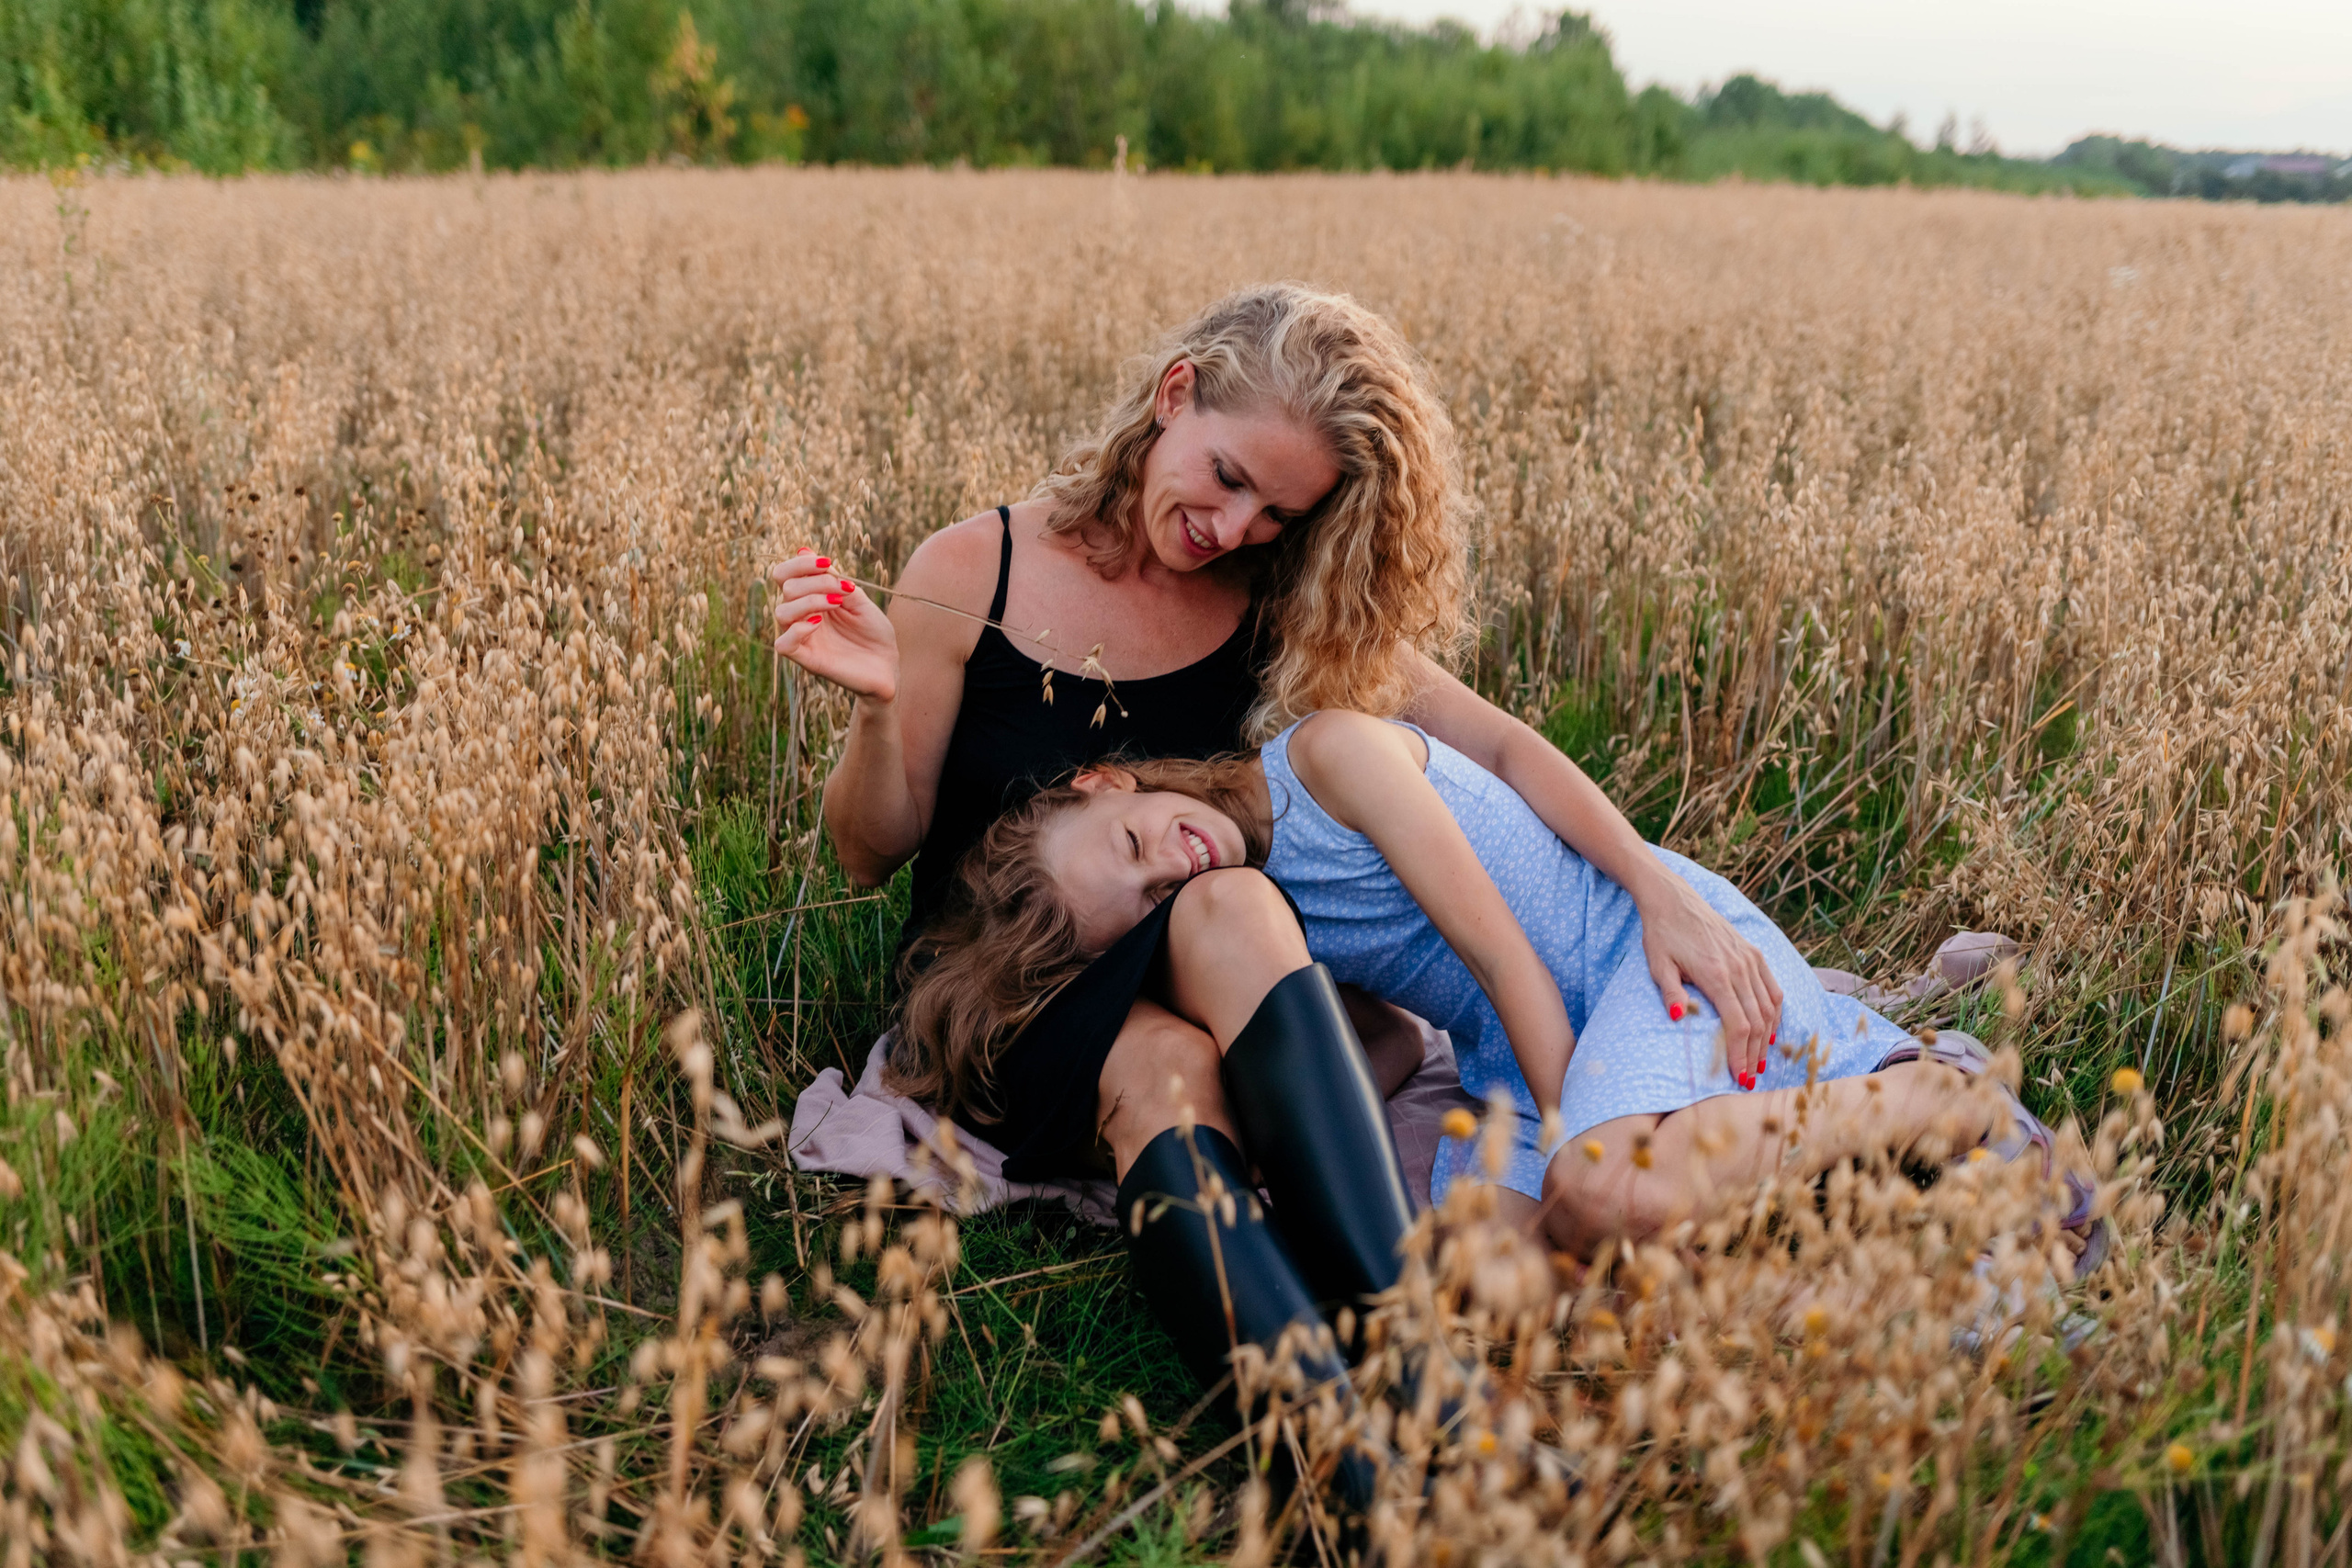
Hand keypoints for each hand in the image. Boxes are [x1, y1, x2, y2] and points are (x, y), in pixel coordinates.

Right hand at [766, 550, 898, 701]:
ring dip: (810, 600)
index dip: (800, 563)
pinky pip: (783, 645)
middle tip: (844, 589)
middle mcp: (802, 616)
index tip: (828, 563)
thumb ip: (832, 579)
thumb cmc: (874, 633)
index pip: (785, 575)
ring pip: (782, 611)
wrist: (889, 666)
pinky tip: (818, 624)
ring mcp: (803, 638)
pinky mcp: (807, 659)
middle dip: (816, 581)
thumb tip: (803, 550)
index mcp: (811, 599)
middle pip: (785, 587)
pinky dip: (797, 630)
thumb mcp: (857, 599)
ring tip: (837, 604)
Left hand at [1636, 871, 1782, 1084]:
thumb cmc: (1661, 934)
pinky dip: (1775, 1012)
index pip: (1737, 1025)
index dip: (1740, 1054)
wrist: (1673, 899)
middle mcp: (1739, 967)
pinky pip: (1772, 988)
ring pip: (1769, 1007)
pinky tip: (1769, 1030)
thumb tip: (1678, 1019)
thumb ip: (1671, 993)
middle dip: (1754, 1054)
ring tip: (1760, 1061)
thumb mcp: (1658, 965)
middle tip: (1749, 1078)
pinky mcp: (1753, 952)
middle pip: (1757, 1021)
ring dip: (1767, 1037)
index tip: (1738, 1077)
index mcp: (1716, 974)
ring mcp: (1750, 958)